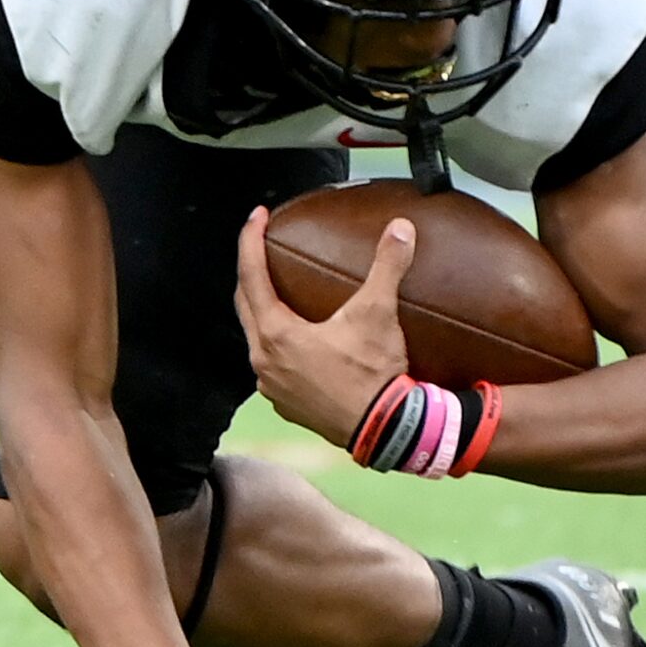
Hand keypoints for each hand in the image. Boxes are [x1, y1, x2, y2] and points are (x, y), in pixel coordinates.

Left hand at [234, 206, 414, 447]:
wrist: (384, 430)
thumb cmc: (374, 373)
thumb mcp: (379, 313)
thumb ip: (387, 266)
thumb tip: (401, 228)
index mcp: (275, 333)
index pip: (251, 275)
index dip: (250, 241)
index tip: (256, 216)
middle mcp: (262, 360)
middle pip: (245, 304)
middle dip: (250, 272)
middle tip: (261, 248)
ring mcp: (271, 386)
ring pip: (254, 337)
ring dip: (261, 311)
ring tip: (276, 291)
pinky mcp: (285, 404)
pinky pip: (270, 365)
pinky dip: (276, 345)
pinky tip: (294, 340)